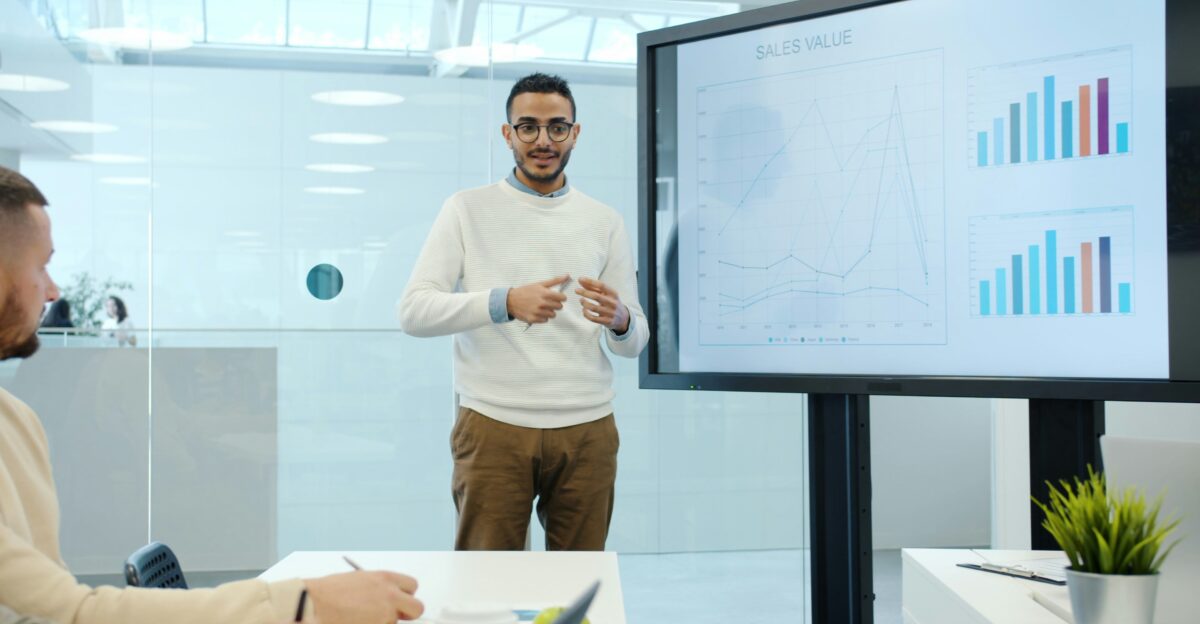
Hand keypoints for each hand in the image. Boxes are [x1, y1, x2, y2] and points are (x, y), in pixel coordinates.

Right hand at [304, 570, 423, 622]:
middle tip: (392, 617)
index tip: (399, 601)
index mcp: (385, 578)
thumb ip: (378, 588)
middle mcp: (390, 595)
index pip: (412, 586)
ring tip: (359, 618)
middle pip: (417, 608)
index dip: (405, 596)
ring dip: (383, 622)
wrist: (312, 604)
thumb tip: (387, 598)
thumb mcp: (359, 580)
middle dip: (408, 614)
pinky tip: (356, 622)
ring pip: (394, 623)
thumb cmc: (327, 592)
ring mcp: (385, 615)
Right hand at [508, 275, 569, 324]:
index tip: (557, 297)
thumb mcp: (540, 284)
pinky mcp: (533, 319)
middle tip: (548, 302)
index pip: (563, 298)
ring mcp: (538, 312)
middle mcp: (542, 303)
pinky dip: (542, 317)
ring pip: (553, 314)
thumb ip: (555, 281)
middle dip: (555, 304)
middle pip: (559, 307)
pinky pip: (545, 320)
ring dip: (549, 311)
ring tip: (541, 307)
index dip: (561, 297)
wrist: (510, 300)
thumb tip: (567, 276)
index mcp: (544, 293)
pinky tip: (537, 312)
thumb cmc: (525, 291)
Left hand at [576, 277, 628, 333]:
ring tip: (581, 300)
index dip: (590, 282)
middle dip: (584, 292)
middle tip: (576, 290)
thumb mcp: (606, 294)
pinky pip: (593, 318)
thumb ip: (593, 287)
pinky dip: (586, 314)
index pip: (602, 285)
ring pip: (593, 308)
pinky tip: (584, 310)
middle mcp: (612, 303)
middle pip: (596, 296)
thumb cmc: (611, 302)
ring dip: (584, 303)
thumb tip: (581, 280)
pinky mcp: (607, 321)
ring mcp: (610, 313)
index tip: (580, 279)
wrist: (623, 318)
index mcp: (613, 294)